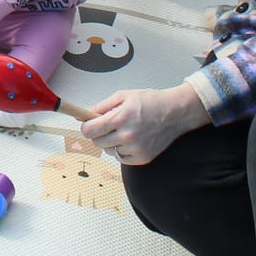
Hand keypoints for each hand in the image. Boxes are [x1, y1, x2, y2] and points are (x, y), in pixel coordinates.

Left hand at [80, 85, 209, 166]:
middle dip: (98, 133)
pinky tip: (131, 140)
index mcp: (120, 118)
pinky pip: (121, 158)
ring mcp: (135, 149)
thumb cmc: (150, 102)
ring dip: (111, 142)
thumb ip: (100, 106)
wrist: (175, 113)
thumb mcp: (123, 96)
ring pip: (108, 151)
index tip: (88, 124)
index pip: (89, 130)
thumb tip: (81, 115)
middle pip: (96, 142)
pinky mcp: (142, 158)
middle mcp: (127, 135)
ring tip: (124, 131)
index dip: (86, 127)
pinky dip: (122, 150)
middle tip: (108, 125)